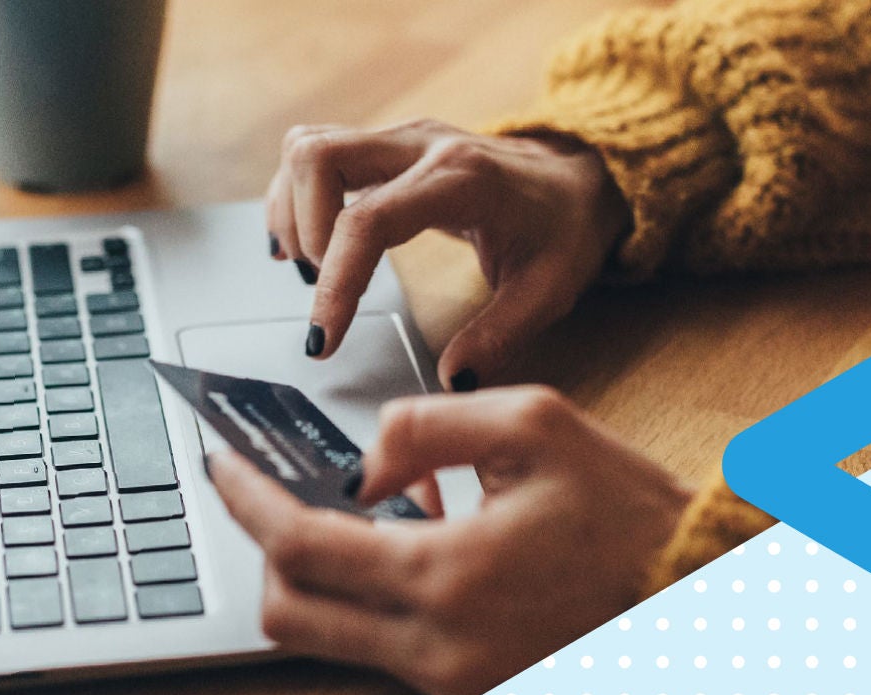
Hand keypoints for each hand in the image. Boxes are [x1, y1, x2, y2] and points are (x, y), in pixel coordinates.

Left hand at [207, 386, 691, 694]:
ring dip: (321, 574)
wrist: (701, 599)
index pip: (299, 545)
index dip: (246, 500)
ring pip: (326, 639)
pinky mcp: (467, 694)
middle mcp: (436, 646)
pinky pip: (380, 650)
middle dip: (266, 548)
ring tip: (369, 512)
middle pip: (289, 613)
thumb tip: (362, 467)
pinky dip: (370, 600)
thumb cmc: (631, 515)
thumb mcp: (536, 425)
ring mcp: (450, 681)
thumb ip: (426, 426)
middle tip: (275, 493)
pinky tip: (414, 548)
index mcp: (447, 576)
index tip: (221, 465)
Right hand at [267, 119, 630, 389]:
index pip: (369, 220)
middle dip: (302, 230)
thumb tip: (452, 380)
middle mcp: (422, 145)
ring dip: (292, 210)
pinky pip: (315, 153)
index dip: (336, 282)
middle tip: (321, 287)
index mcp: (462, 180)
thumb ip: (500, 336)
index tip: (323, 339)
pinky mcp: (385, 145)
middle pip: (319, 157)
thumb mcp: (549, 291)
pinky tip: (306, 244)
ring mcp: (400, 138)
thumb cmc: (564, 230)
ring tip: (312, 267)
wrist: (578, 179)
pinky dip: (296, 197)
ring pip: (308, 147)